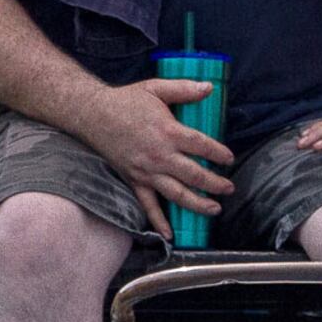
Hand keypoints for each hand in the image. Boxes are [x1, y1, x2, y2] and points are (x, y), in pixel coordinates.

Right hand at [77, 77, 234, 235]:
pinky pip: (147, 205)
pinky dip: (158, 222)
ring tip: (214, 209)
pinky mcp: (134, 180)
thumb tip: (209, 87)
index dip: (218, 153)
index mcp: (168, 132)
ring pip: (177, 193)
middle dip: (215, 184)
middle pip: (194, 175)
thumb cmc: (126, 101)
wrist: (92, 114)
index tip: (229, 159)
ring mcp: (146, 172)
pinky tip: (171, 234)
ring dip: (197, 204)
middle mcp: (159, 156)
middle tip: (229, 188)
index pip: (201, 146)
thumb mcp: (156, 88)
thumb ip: (184, 89)